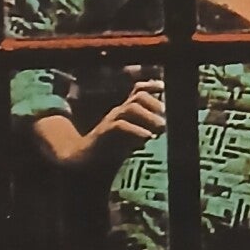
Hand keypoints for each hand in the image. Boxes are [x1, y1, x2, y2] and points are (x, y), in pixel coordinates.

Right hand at [34, 79, 164, 170]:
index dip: (151, 86)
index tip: (163, 87)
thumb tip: (163, 127)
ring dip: (149, 117)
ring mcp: (109, 121)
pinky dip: (137, 131)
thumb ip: (143, 130)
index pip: (137, 90)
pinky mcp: (104, 134)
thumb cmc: (109, 151)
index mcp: (124, 111)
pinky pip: (121, 126)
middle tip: (165, 121)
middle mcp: (118, 112)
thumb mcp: (130, 138)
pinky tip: (148, 137)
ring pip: (131, 108)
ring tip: (162, 128)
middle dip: (155, 105)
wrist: (84, 163)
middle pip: (138, 96)